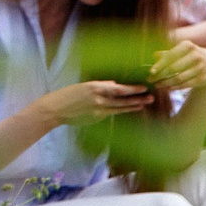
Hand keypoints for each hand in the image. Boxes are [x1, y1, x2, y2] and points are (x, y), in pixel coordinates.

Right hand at [35, 80, 152, 126]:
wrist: (54, 109)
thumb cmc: (67, 95)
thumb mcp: (84, 86)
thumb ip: (100, 87)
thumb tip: (115, 86)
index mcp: (95, 88)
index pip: (119, 89)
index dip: (132, 89)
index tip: (143, 88)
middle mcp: (98, 100)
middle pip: (122, 100)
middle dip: (138, 99)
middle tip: (150, 97)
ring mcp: (98, 111)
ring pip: (119, 109)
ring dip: (132, 107)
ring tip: (143, 105)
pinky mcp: (96, 119)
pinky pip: (110, 114)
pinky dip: (119, 111)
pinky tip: (127, 109)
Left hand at [151, 40, 205, 91]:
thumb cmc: (191, 55)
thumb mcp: (182, 50)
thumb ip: (168, 53)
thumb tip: (153, 55)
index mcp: (188, 46)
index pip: (170, 56)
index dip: (160, 64)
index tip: (151, 71)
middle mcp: (195, 55)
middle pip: (173, 68)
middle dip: (160, 75)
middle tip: (150, 80)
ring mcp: (200, 68)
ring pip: (179, 78)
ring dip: (165, 83)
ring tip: (157, 85)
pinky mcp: (203, 79)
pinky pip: (185, 84)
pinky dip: (175, 87)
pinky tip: (167, 87)